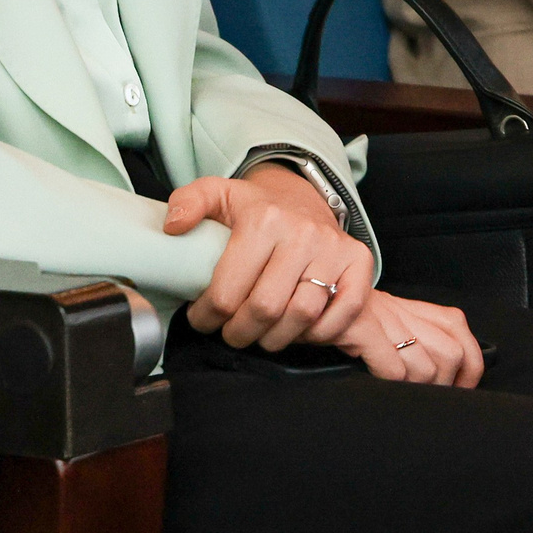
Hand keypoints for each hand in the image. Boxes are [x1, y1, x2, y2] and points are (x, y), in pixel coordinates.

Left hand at [166, 166, 373, 350]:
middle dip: (239, 333)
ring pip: (302, 316)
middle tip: (231, 332)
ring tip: (260, 334)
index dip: (208, 317)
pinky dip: (321, 332)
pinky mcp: (359, 261)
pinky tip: (299, 329)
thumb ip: (188, 202)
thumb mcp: (217, 194)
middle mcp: (302, 233)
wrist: (302, 196)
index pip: (228, 292)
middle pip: (265, 309)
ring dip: (275, 338)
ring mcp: (333, 248)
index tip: (203, 319)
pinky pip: (345, 311)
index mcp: (263, 219)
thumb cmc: (257, 207)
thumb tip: (173, 227)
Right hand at [333, 291, 484, 388]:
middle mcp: (402, 311)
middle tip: (428, 396)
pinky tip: (380, 382)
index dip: (469, 365)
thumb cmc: (339, 316)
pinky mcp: (360, 330)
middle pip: (451, 353)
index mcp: (412, 307)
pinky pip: (392, 367)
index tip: (461, 386)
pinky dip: (392, 381)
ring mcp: (382, 319)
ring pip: (426, 367)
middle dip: (444, 384)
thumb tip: (441, 373)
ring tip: (402, 392)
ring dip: (417, 388)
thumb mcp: (381, 318)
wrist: (305, 294)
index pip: (459, 329)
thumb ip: (411, 334)